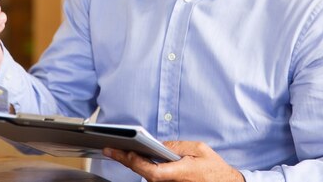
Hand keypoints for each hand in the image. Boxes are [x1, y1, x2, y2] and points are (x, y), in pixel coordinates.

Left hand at [103, 141, 244, 181]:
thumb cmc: (213, 168)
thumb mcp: (198, 150)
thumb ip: (177, 146)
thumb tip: (158, 144)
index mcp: (179, 173)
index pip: (151, 171)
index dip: (135, 162)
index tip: (123, 151)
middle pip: (143, 173)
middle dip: (125, 160)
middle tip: (109, 149)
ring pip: (146, 176)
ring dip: (133, 163)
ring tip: (117, 149)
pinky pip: (152, 177)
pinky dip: (142, 167)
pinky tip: (133, 157)